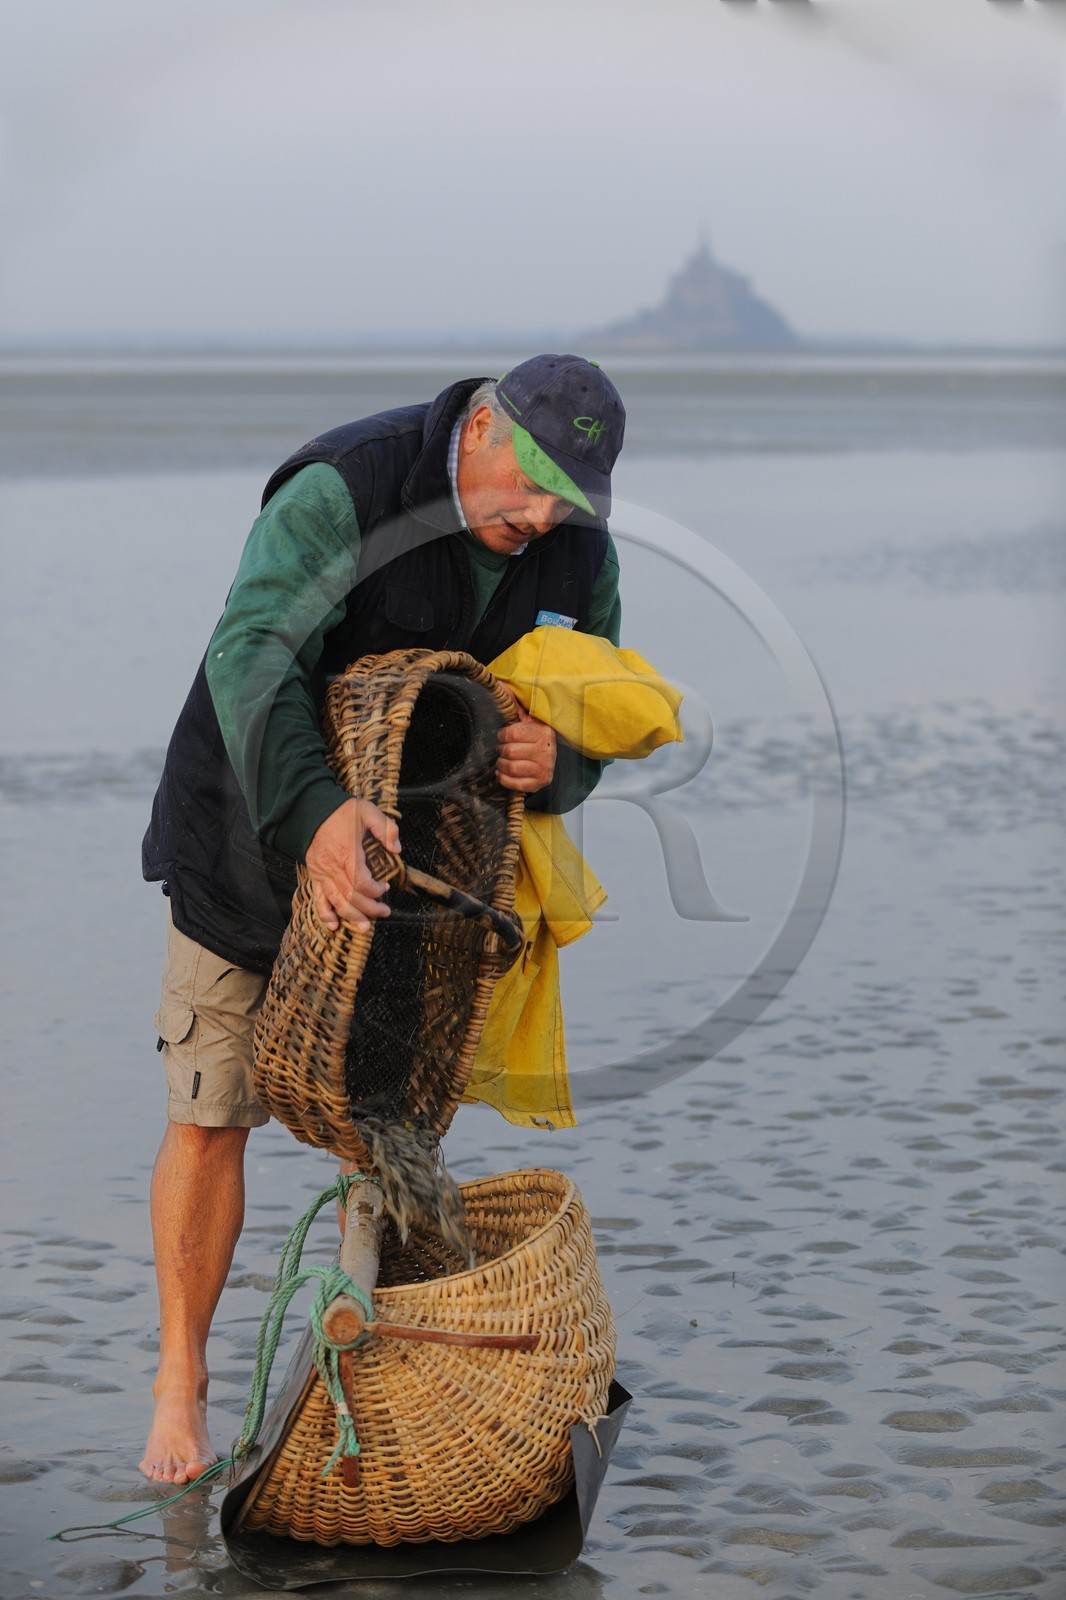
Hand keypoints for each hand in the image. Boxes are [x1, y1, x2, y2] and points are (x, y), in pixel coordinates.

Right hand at [305, 797, 400, 931]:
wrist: (311, 810)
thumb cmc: (341, 812)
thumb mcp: (368, 811)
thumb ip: (386, 829)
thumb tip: (397, 849)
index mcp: (347, 853)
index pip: (361, 882)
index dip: (375, 890)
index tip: (386, 887)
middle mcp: (332, 867)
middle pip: (351, 896)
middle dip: (369, 909)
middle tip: (384, 913)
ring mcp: (321, 873)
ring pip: (336, 901)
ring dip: (351, 917)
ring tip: (364, 928)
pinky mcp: (314, 875)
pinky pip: (318, 898)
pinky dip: (325, 914)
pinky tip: (334, 926)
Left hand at [496, 703, 556, 792]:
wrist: (545, 760)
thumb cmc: (531, 737)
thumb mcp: (525, 719)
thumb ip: (513, 705)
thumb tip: (499, 686)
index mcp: (544, 731)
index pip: (512, 733)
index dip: (502, 735)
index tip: (503, 736)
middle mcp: (547, 749)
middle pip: (510, 752)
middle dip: (500, 751)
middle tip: (502, 749)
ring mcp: (545, 768)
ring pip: (511, 768)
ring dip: (501, 765)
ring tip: (502, 761)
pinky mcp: (540, 783)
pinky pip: (515, 784)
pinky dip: (504, 779)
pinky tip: (503, 772)